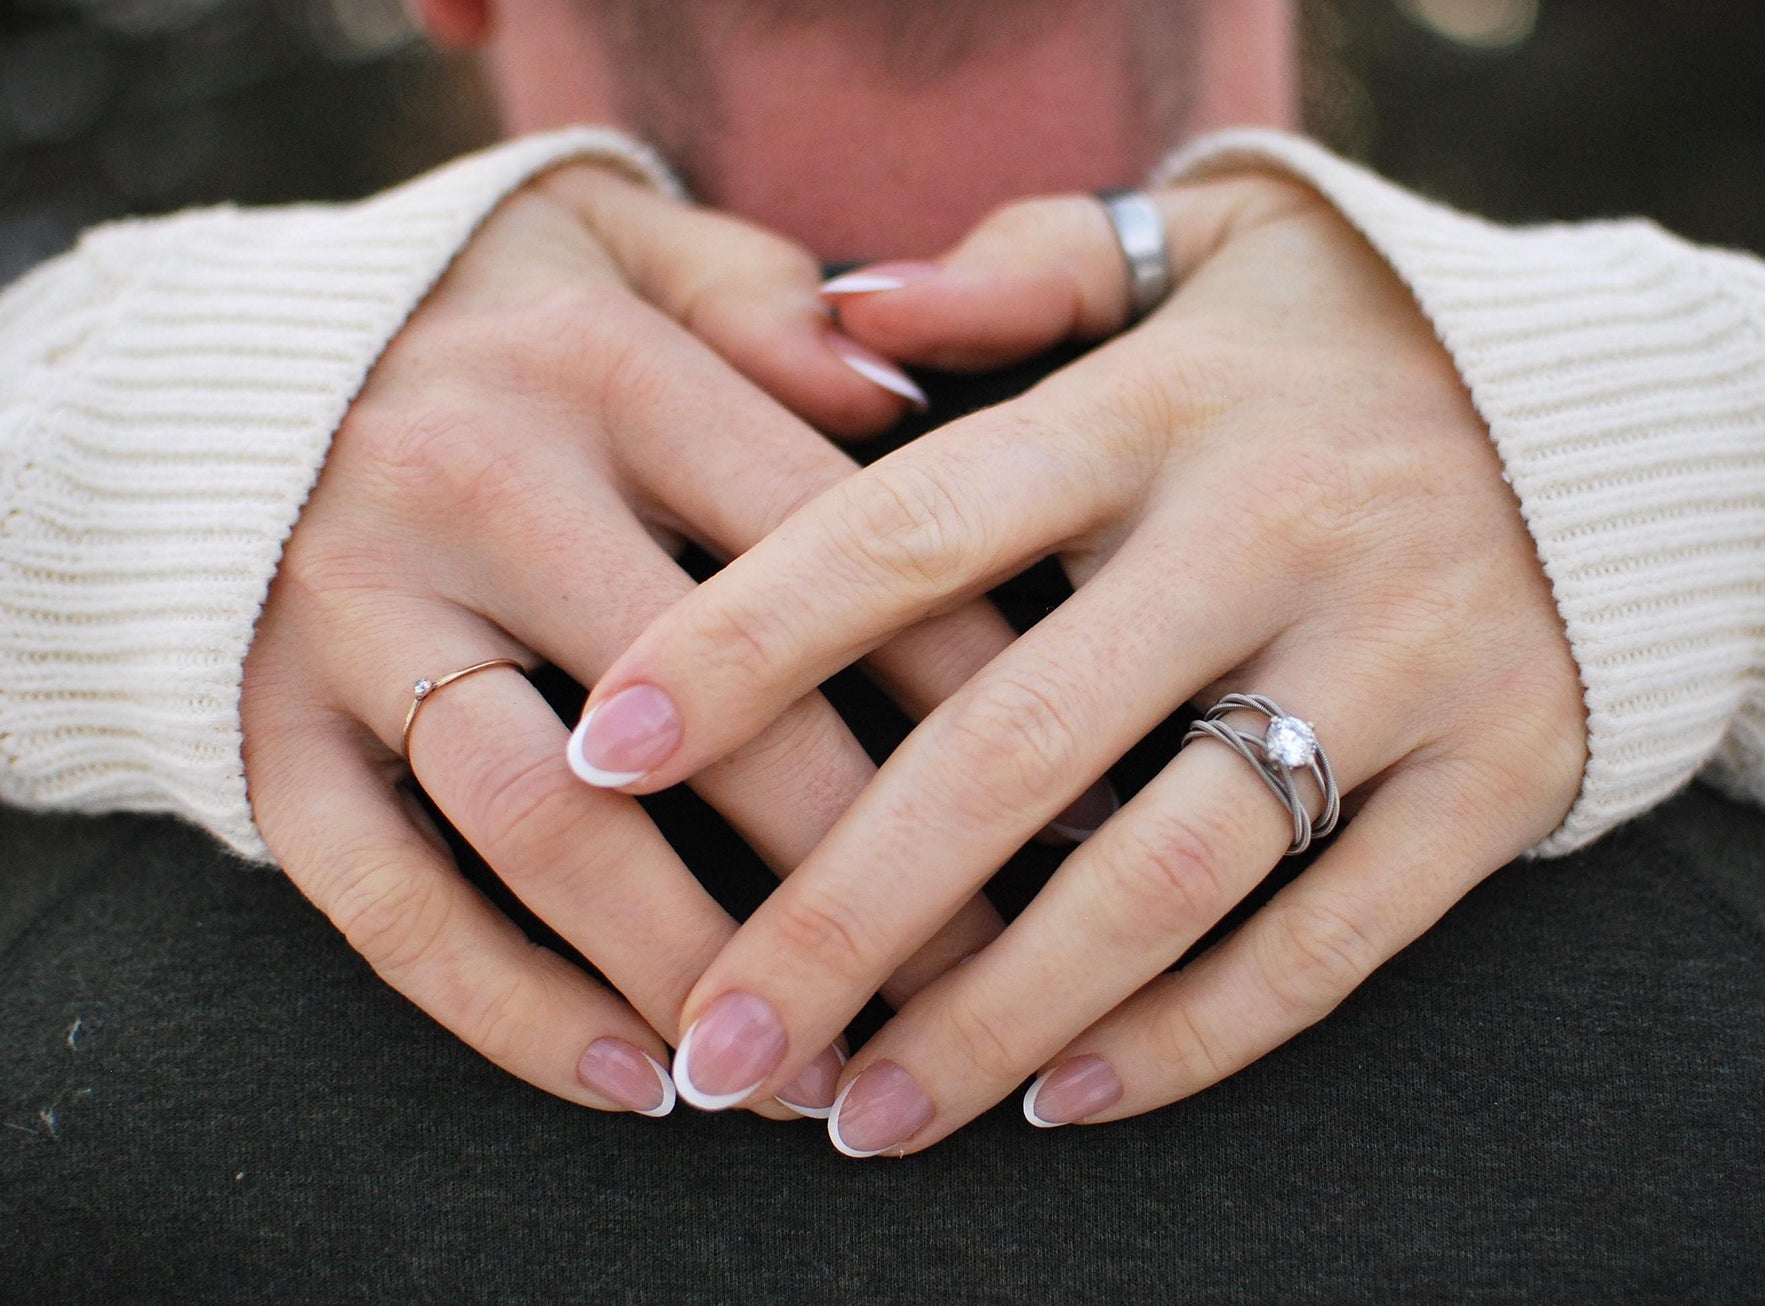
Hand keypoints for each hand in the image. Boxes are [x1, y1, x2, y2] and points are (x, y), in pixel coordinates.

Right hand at [240, 162, 1034, 1118]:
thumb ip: (766, 302)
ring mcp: (354, 612)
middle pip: (718, 710)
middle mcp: (472, 481)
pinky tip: (634, 1078)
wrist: (215, 363)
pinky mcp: (264, 724)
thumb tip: (908, 393)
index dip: (973, 688)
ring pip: (549, 823)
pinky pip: (385, 895)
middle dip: (868, 871)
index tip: (1075, 801)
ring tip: (811, 1072)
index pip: (835, 547)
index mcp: (599, 366)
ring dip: (697, 967)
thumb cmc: (483, 321)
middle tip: (974, 976)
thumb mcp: (623, 246)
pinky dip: (509, 1004)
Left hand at [573, 174, 1586, 1150]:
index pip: (909, 530)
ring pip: (1161, 876)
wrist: (1635, 414)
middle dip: (838, 913)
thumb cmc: (1352, 340)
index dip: (743, 643)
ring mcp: (1399, 661)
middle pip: (1010, 749)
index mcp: (1161, 405)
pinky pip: (1330, 941)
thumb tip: (833, 316)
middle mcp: (1271, 532)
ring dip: (995, 1017)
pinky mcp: (1498, 775)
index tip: (600, 757)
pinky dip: (1191, 1039)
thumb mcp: (1205, 248)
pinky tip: (1062, 1102)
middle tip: (717, 1045)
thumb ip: (1023, 270)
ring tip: (862, 1122)